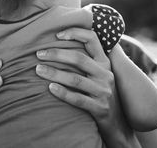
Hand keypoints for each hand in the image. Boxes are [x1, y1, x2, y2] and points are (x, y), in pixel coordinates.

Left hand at [35, 28, 137, 146]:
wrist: (117, 123)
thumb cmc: (101, 93)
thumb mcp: (101, 74)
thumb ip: (89, 59)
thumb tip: (65, 40)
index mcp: (105, 62)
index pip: (92, 39)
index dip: (75, 33)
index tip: (57, 35)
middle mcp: (105, 74)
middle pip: (79, 59)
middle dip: (57, 54)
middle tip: (39, 54)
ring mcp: (103, 91)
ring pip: (76, 79)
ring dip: (55, 73)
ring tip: (38, 70)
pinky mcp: (99, 108)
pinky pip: (78, 99)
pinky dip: (63, 93)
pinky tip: (50, 88)